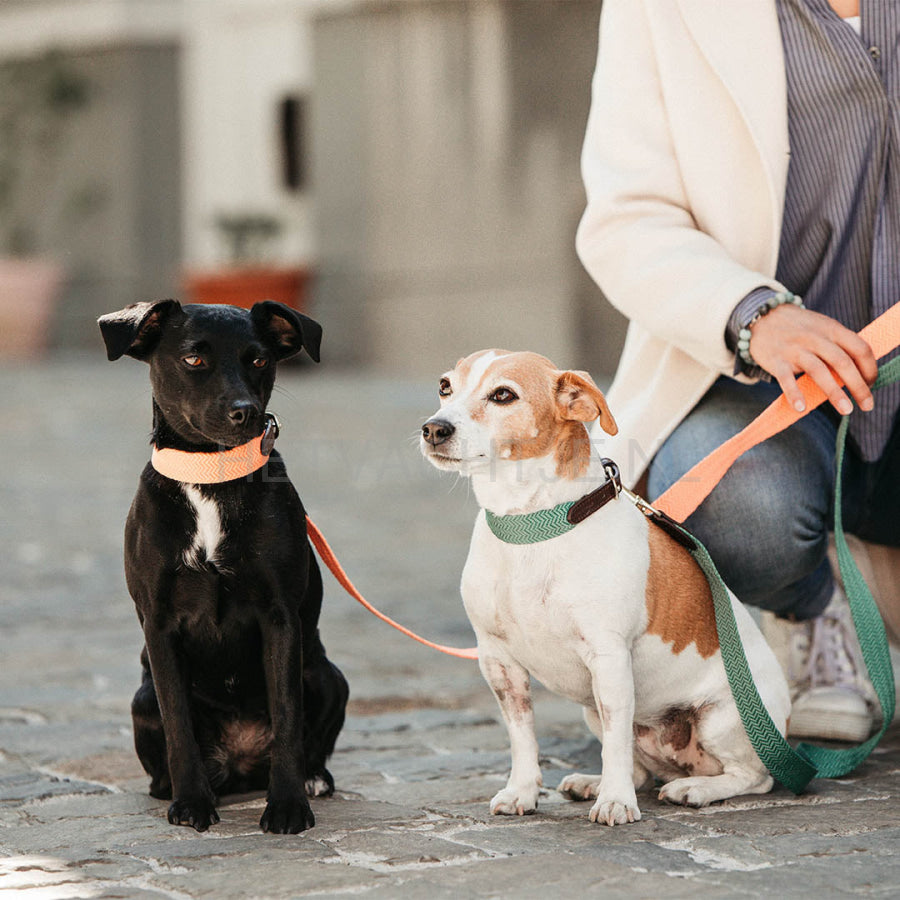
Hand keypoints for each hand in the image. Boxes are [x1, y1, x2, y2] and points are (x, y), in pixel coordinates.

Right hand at [748, 305, 876, 414]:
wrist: (763, 317)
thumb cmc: (799, 328)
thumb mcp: (823, 328)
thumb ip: (840, 346)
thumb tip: (860, 374)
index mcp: (832, 329)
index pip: (860, 348)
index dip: (870, 368)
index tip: (871, 384)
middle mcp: (815, 338)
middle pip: (843, 362)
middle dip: (858, 386)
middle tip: (867, 405)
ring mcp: (795, 349)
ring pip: (819, 371)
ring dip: (835, 392)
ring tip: (846, 410)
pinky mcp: (776, 360)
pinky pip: (786, 379)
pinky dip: (794, 393)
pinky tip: (801, 408)